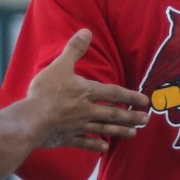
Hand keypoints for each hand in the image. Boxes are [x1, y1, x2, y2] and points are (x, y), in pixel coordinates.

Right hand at [23, 29, 150, 150]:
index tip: (145, 101)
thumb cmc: (46, 92)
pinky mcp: (67, 138)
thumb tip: (87, 31)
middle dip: (131, 117)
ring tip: (134, 134)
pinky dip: (95, 145)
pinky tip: (104, 149)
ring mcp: (78, 126)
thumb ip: (74, 49)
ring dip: (120, 132)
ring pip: (104, 129)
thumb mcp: (60, 66)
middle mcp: (87, 111)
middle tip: (146, 120)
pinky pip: (84, 143)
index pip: (114, 94)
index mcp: (87, 92)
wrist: (32, 119)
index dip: (131, 96)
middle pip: (113, 114)